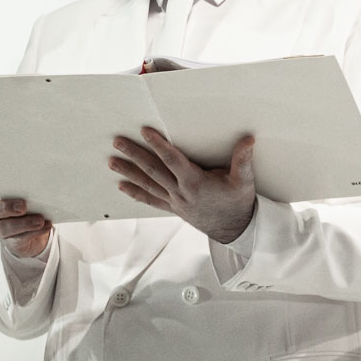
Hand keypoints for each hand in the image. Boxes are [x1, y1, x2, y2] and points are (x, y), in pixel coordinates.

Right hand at [0, 187, 52, 259]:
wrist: (32, 229)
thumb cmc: (26, 206)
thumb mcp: (25, 196)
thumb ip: (26, 190)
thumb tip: (39, 185)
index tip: (14, 186)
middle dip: (6, 207)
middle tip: (22, 206)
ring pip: (4, 228)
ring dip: (24, 223)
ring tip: (40, 220)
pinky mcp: (11, 243)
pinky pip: (19, 239)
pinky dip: (34, 232)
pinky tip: (46, 226)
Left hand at [111, 128, 257, 244]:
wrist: (235, 229)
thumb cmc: (238, 203)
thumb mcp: (244, 181)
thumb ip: (243, 159)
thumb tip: (248, 139)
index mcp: (195, 183)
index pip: (172, 160)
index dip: (158, 145)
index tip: (145, 131)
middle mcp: (181, 192)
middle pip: (153, 171)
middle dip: (134, 155)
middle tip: (118, 142)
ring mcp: (175, 201)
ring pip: (148, 185)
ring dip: (129, 172)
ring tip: (112, 162)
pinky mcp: (174, 208)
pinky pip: (151, 199)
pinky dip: (136, 193)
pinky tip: (123, 186)